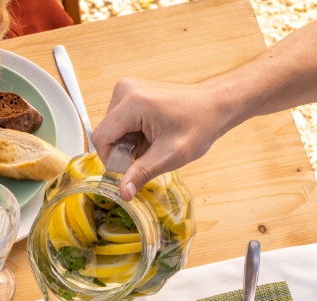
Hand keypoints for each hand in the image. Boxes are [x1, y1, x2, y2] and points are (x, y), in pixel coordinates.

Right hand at [92, 77, 237, 200]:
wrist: (215, 105)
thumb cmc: (199, 124)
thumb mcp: (170, 155)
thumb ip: (142, 173)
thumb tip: (122, 193)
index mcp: (133, 103)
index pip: (101, 138)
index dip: (111, 159)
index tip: (132, 167)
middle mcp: (126, 91)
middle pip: (105, 134)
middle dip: (122, 152)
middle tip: (148, 155)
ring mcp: (128, 90)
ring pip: (111, 130)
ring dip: (127, 145)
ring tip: (152, 144)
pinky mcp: (132, 93)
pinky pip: (119, 123)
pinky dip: (132, 135)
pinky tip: (151, 136)